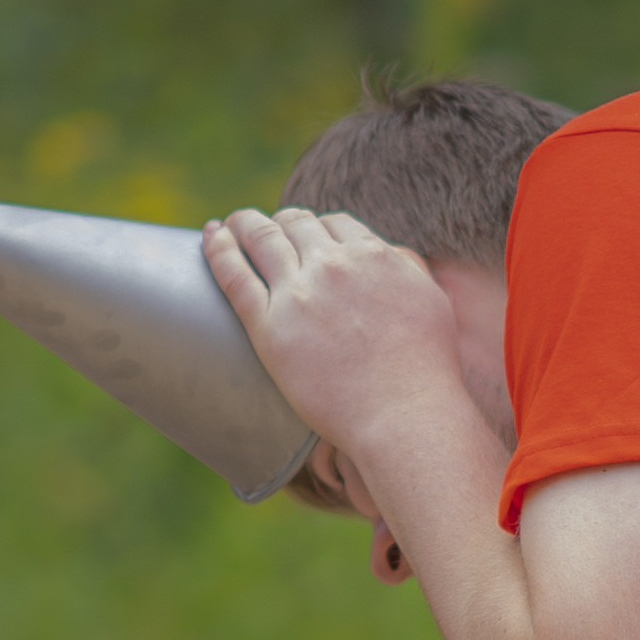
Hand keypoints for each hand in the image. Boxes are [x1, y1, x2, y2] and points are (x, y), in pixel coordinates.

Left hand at [202, 208, 461, 456]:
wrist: (403, 416)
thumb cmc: (424, 369)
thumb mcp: (430, 299)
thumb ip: (408, 266)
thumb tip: (390, 251)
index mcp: (372, 256)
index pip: (334, 223)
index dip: (316, 227)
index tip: (304, 235)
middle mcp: (333, 266)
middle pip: (295, 224)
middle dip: (279, 222)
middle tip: (264, 228)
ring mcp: (298, 294)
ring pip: (261, 239)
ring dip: (243, 223)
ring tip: (230, 223)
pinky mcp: (269, 327)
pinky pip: (234, 276)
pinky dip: (218, 249)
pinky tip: (210, 235)